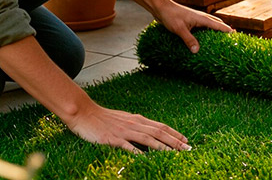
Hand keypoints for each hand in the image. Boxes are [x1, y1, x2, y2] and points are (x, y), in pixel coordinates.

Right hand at [65, 104, 190, 152]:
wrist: (83, 113)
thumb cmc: (102, 118)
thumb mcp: (123, 120)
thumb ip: (136, 126)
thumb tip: (149, 134)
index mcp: (137, 119)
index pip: (161, 126)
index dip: (175, 134)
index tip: (186, 141)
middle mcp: (133, 124)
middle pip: (159, 132)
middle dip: (175, 141)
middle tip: (188, 149)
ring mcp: (124, 131)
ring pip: (148, 139)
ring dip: (163, 147)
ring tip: (175, 154)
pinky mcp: (112, 138)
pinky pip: (127, 146)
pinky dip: (138, 152)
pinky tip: (147, 158)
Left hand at [154, 1, 232, 52]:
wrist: (161, 7)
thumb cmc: (170, 16)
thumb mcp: (180, 29)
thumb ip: (189, 40)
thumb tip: (197, 51)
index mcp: (202, 18)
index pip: (219, 25)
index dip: (227, 31)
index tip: (236, 37)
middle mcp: (201, 18)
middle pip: (217, 24)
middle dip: (225, 30)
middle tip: (232, 39)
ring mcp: (196, 19)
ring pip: (211, 24)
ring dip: (217, 30)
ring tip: (221, 39)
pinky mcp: (191, 22)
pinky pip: (203, 27)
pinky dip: (208, 31)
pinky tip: (205, 38)